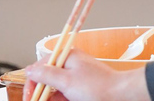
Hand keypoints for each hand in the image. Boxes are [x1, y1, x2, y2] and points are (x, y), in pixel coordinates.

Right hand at [23, 49, 150, 100]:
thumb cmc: (99, 87)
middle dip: (41, 91)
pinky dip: (61, 98)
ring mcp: (78, 76)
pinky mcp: (84, 87)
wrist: (125, 96)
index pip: (40, 67)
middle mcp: (71, 64)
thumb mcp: (67, 81)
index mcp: (66, 57)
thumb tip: (29, 70)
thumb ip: (45, 74)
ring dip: (51, 96)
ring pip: (57, 86)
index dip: (32, 82)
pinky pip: (67, 92)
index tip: (29, 96)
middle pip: (48, 76)